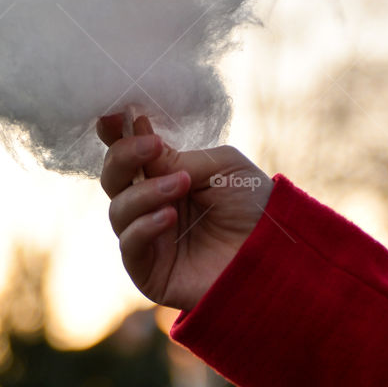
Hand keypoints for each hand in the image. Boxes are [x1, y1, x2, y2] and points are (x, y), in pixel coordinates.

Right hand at [97, 112, 271, 310]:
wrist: (276, 253)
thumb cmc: (253, 205)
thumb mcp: (219, 166)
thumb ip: (175, 155)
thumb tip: (134, 127)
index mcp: (165, 176)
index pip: (128, 154)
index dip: (115, 134)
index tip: (111, 116)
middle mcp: (151, 205)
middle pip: (113, 178)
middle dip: (123, 156)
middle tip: (151, 146)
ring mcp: (148, 238)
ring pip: (118, 210)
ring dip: (144, 192)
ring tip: (181, 183)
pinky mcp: (149, 270)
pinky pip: (129, 245)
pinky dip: (144, 226)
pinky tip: (169, 216)